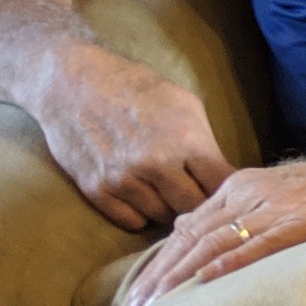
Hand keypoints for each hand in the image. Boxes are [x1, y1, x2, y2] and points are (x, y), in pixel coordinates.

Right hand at [35, 44, 234, 229]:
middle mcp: (155, 164)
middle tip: (201, 196)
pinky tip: (145, 196)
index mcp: (186, 140)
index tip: (232, 192)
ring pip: (163, 217)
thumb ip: (206, 143)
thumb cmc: (137, 89)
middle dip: (202, 203)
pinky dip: (142, 214)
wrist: (73, 84)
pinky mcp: (96, 190)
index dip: (230, 190)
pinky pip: (132, 221)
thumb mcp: (186, 105)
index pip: (222, 184)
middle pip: (194, 207)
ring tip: (170, 192)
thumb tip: (226, 178)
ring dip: (171, 208)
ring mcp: (123, 180)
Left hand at [125, 143, 305, 305]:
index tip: (140, 291)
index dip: (161, 260)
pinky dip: (225, 264)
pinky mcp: (298, 223)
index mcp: (243, 185)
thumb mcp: (282, 194)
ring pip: (212, 243)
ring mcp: (273, 207)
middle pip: (190, 236)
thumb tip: (205, 240)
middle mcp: (250, 193)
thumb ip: (244, 214)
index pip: (189, 225)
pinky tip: (203, 284)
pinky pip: (254, 245)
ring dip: (178, 278)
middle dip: (158, 274)